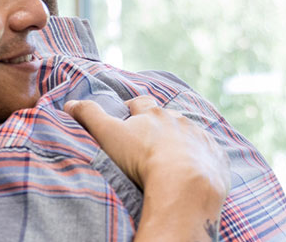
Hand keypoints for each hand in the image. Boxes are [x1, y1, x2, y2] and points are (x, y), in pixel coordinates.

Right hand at [65, 96, 229, 241]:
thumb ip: (88, 116)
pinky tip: (192, 170)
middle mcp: (179, 120)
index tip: (129, 114)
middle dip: (159, 124)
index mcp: (153, 113)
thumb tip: (69, 103)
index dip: (133, 107)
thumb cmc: (141, 158)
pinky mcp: (216, 157)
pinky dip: (200, 158)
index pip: (141, 102)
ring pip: (189, 133)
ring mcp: (200, 138)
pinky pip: (208, 153)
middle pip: (168, 116)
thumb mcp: (107, 135)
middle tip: (149, 139)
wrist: (184, 183)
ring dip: (181, 141)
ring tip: (171, 158)